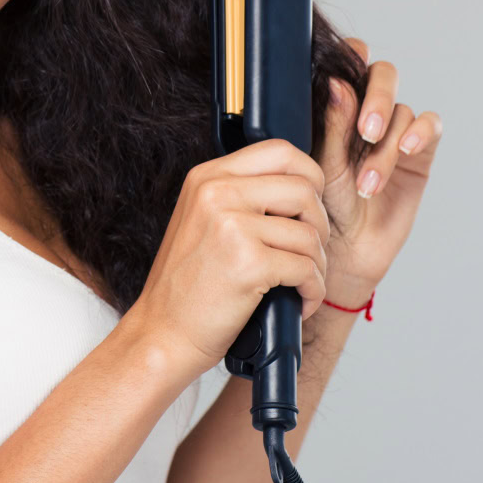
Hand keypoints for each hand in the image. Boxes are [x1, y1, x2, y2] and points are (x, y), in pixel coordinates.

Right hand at [133, 138, 329, 366]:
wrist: (162, 332)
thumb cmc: (188, 284)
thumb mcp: (203, 221)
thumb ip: (241, 196)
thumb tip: (303, 188)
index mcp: (207, 177)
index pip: (279, 150)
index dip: (309, 175)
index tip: (309, 206)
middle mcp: (217, 192)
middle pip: (304, 188)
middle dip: (320, 223)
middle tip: (309, 249)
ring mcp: (231, 225)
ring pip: (310, 233)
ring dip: (318, 264)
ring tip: (302, 283)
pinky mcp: (248, 263)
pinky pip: (306, 269)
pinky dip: (313, 291)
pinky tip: (299, 303)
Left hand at [317, 38, 441, 302]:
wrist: (344, 250)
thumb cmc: (322, 206)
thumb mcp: (322, 164)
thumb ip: (332, 124)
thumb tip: (338, 83)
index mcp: (335, 105)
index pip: (348, 62)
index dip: (352, 55)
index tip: (349, 68)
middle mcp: (366, 112)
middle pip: (383, 75)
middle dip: (377, 99)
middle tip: (367, 131)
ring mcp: (394, 131)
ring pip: (402, 112)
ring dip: (387, 146)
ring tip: (369, 182)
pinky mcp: (420, 153)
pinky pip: (430, 126)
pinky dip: (421, 133)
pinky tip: (406, 150)